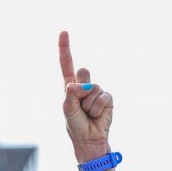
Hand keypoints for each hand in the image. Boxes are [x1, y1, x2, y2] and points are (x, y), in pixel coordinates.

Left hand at [58, 31, 112, 153]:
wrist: (88, 138)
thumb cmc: (74, 124)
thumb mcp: (67, 108)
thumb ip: (70, 94)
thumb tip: (80, 83)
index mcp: (69, 86)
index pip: (66, 64)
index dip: (65, 48)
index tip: (63, 32)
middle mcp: (83, 85)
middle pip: (83, 73)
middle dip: (80, 87)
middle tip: (79, 104)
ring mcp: (96, 91)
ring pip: (92, 88)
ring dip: (87, 104)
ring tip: (86, 113)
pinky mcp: (108, 98)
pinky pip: (102, 97)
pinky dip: (97, 108)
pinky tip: (96, 115)